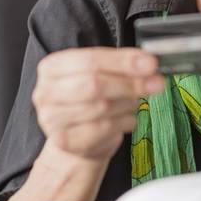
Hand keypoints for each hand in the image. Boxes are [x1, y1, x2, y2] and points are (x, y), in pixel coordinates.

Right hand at [32, 48, 163, 160]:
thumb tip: (149, 64)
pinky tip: (125, 120)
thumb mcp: (103, 75)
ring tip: (133, 103)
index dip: (123, 62)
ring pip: (101, 108)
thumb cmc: (90, 102)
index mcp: (52, 67)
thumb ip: (123, 66)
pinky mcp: (63, 141)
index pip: (90, 59)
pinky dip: (123, 123)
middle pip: (94, 84)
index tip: (150, 64)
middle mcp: (45, 91)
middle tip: (155, 83)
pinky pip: (103, 129)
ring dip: (127, 104)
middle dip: (130, 83)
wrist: (76, 140)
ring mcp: (51, 118)